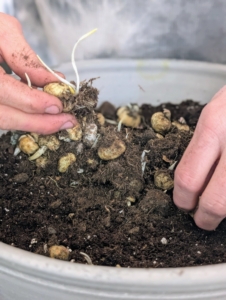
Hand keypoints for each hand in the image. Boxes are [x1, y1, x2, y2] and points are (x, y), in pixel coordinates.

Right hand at [0, 13, 76, 133]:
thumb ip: (26, 58)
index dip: (33, 102)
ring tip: (59, 121)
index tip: (58, 105)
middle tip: (67, 121)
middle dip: (39, 122)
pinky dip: (24, 118)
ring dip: (34, 124)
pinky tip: (42, 115)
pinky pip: (4, 117)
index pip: (5, 91)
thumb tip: (53, 81)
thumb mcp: (3, 31)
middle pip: (5, 117)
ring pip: (4, 122)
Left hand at [173, 85, 225, 229]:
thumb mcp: (217, 112)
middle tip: (203, 220)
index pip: (188, 178)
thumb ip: (205, 146)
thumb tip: (192, 183)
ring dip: (225, 211)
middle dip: (206, 217)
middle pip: (216, 202)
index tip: (184, 206)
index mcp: (214, 126)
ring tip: (221, 207)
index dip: (183, 199)